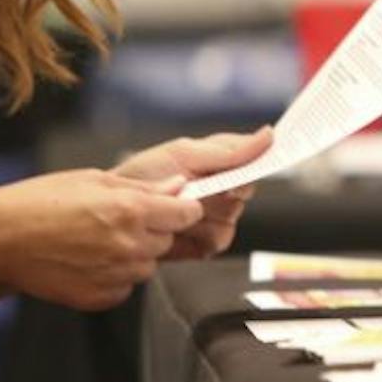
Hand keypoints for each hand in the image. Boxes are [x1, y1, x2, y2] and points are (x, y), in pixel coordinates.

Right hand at [0, 169, 204, 309]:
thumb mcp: (94, 180)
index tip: (173, 207)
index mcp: (132, 210)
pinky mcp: (100, 297)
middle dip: (153, 230)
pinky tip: (86, 260)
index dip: (181, 209)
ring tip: (95, 240)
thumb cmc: (40, 201)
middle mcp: (130, 245)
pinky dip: (114, 276)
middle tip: (117, 220)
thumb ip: (142, 188)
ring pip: (147, 266)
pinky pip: (124, 287)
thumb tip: (177, 188)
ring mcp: (116, 275)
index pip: (187, 214)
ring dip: (133, 254)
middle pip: (167, 240)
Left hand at [112, 126, 271, 258]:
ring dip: (203, 215)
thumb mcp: (183, 154)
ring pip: (231, 220)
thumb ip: (227, 149)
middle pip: (243, 195)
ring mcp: (215, 220)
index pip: (252, 167)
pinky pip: (217, 242)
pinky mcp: (204, 245)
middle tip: (193, 188)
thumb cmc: (144, 176)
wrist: (114, 212)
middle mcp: (223, 192)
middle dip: (216, 193)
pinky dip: (196, 236)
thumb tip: (267, 136)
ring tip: (178, 207)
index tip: (236, 172)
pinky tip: (178, 228)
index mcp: (221, 166)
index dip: (249, 171)